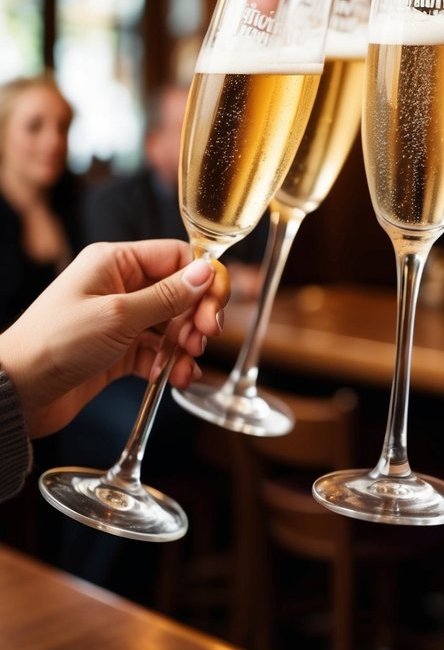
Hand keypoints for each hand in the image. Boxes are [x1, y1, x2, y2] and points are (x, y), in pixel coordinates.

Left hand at [0, 240, 229, 437]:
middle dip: (197, 315)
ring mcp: (120, 319)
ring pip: (171, 325)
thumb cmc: (55, 343)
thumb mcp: (118, 316)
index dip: (203, 279)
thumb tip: (207, 271)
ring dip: (186, 344)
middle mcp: (120, 286)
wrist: (16, 392)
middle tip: (205, 337)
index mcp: (116, 262)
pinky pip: (157, 352)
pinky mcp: (118, 352)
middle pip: (179, 292)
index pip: (177, 257)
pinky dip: (170, 364)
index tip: (217, 306)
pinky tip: (174, 378)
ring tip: (187, 363)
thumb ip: (167, 296)